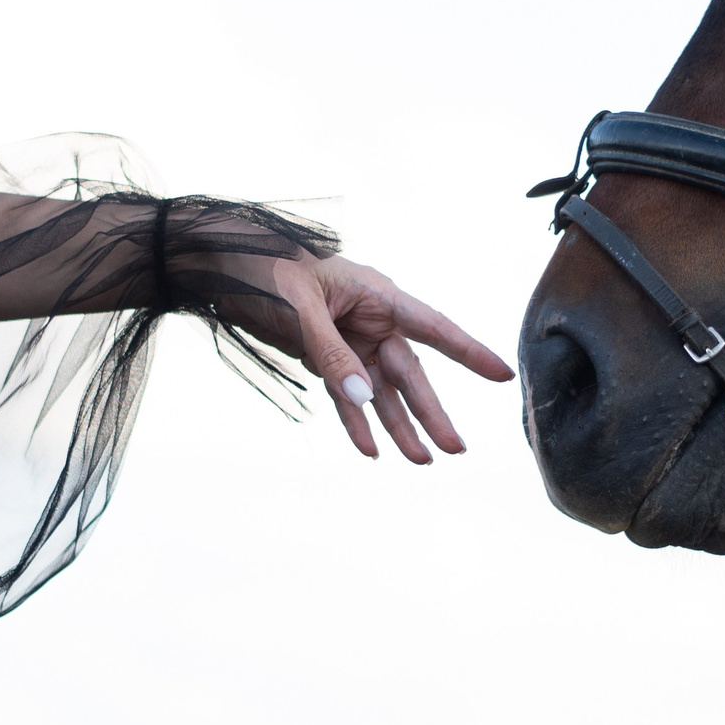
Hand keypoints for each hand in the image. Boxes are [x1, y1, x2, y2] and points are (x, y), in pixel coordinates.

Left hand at [245, 255, 512, 461]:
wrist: (220, 263)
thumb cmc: (264, 269)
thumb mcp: (299, 308)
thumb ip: (331, 353)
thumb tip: (364, 396)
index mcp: (376, 295)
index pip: (433, 328)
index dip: (469, 352)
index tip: (503, 375)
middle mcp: (370, 320)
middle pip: (410, 372)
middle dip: (432, 411)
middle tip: (456, 447)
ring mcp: (349, 341)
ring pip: (382, 391)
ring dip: (398, 426)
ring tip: (421, 461)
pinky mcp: (325, 358)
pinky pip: (346, 395)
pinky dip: (356, 422)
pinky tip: (369, 449)